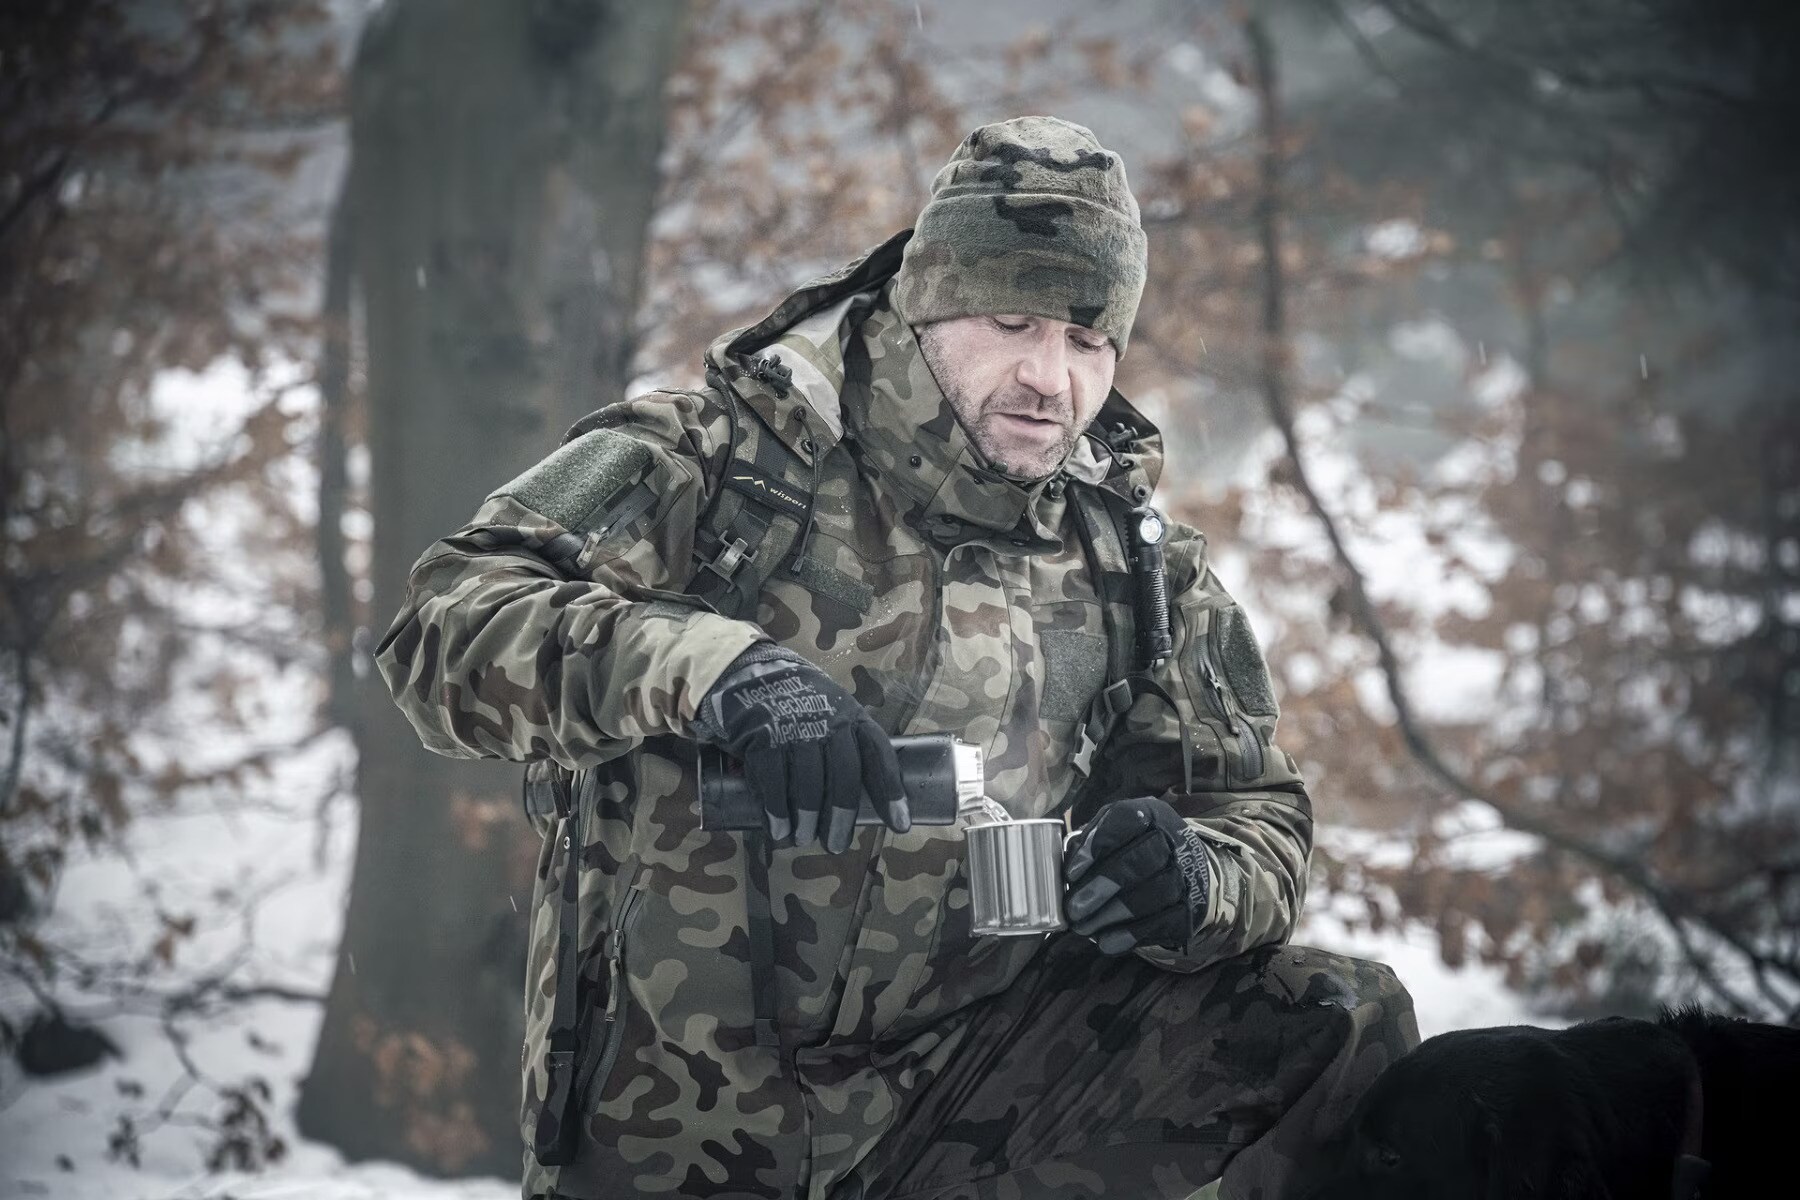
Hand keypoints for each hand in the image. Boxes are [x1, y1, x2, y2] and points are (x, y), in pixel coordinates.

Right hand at [692, 642, 909, 851]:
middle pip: (844, 775)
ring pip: (808, 783)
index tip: (900, 825)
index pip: (879, 755)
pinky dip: (776, 810)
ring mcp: (794, 727)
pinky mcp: (762, 736)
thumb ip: (845, 745)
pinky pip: (773, 781)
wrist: (749, 673)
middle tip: (836, 845)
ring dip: (807, 818)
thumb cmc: (798, 704)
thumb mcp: (830, 712)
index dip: (891, 791)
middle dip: (842, 816)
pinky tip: (778, 829)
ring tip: (803, 838)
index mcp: (852, 716)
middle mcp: (828, 720)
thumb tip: (858, 800)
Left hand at [1063, 796, 1209, 954]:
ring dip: (1111, 915)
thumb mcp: (1114, 833)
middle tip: (1073, 908)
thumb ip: (1089, 844)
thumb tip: (1063, 873)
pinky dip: (1131, 935)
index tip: (1070, 873)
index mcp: (1148, 815)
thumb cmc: (1134, 849)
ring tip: (1084, 928)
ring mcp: (1184, 875)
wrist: (1186, 870)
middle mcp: (1171, 840)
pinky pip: (1161, 923)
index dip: (1095, 846)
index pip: (1124, 820)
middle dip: (1101, 886)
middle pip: (1138, 861)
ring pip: (1150, 895)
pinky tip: (1107, 942)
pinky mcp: (1188, 908)